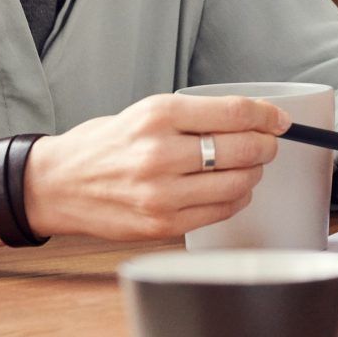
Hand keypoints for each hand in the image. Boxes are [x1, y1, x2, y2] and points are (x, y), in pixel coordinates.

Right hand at [23, 92, 287, 241]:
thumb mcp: (147, 112)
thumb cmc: (107, 145)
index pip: (236, 112)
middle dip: (266, 146)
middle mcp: (160, 153)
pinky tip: (229, 189)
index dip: (268, 116)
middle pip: (244, 149)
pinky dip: (236, 199)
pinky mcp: (161, 224)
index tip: (279, 120)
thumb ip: (198, 115)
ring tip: (244, 167)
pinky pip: (221, 211)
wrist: (58, 184)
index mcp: (159, 115)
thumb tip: (255, 119)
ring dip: (253, 174)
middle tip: (267, 144)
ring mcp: (161, 193)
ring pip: (238, 183)